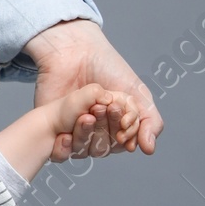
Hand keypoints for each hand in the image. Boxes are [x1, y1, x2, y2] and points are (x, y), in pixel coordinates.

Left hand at [23, 18, 161, 159]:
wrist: (75, 52)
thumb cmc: (108, 69)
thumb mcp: (137, 93)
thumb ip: (149, 121)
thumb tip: (149, 149)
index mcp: (116, 125)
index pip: (123, 143)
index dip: (126, 136)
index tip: (124, 121)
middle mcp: (96, 131)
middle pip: (104, 148)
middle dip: (108, 128)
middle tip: (107, 107)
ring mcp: (74, 131)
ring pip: (84, 151)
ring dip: (89, 133)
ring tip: (90, 111)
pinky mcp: (54, 130)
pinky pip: (61, 152)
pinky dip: (67, 146)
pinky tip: (70, 129)